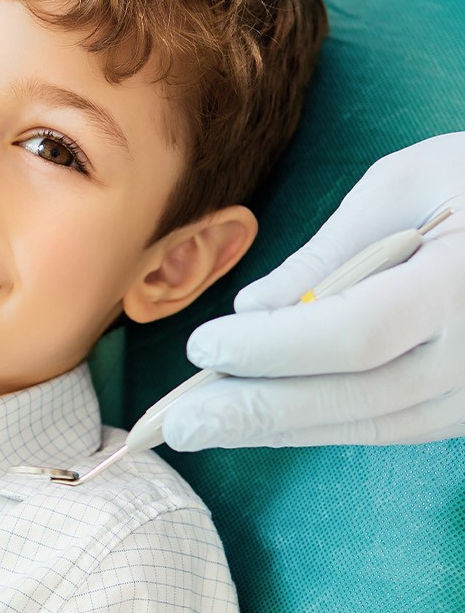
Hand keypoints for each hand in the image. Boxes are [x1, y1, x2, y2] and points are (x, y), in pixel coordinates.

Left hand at [164, 133, 464, 449]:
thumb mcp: (407, 183)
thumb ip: (329, 253)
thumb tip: (253, 309)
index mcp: (460, 285)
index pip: (353, 335)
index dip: (273, 349)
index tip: (203, 348)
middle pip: (352, 398)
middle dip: (253, 413)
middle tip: (176, 424)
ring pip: (367, 424)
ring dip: (277, 429)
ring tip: (203, 427)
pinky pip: (389, 426)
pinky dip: (321, 425)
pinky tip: (263, 420)